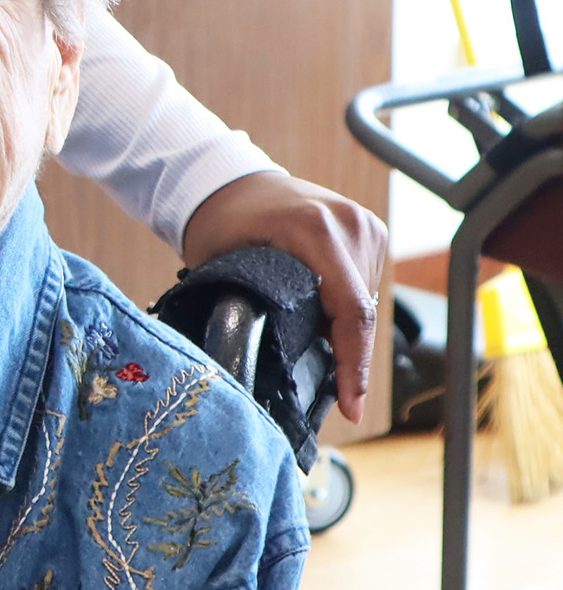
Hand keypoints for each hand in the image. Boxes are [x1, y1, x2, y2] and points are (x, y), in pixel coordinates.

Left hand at [182, 170, 388, 422]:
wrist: (228, 182)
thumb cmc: (219, 224)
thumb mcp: (223, 268)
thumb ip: (249, 309)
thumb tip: (268, 366)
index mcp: (314, 229)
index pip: (350, 310)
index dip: (353, 364)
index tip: (351, 406)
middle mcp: (348, 223)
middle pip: (361, 310)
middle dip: (346, 352)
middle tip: (327, 388)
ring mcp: (363, 223)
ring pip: (366, 299)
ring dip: (346, 327)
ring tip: (312, 340)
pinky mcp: (369, 228)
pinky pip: (365, 282)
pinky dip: (347, 304)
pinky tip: (321, 312)